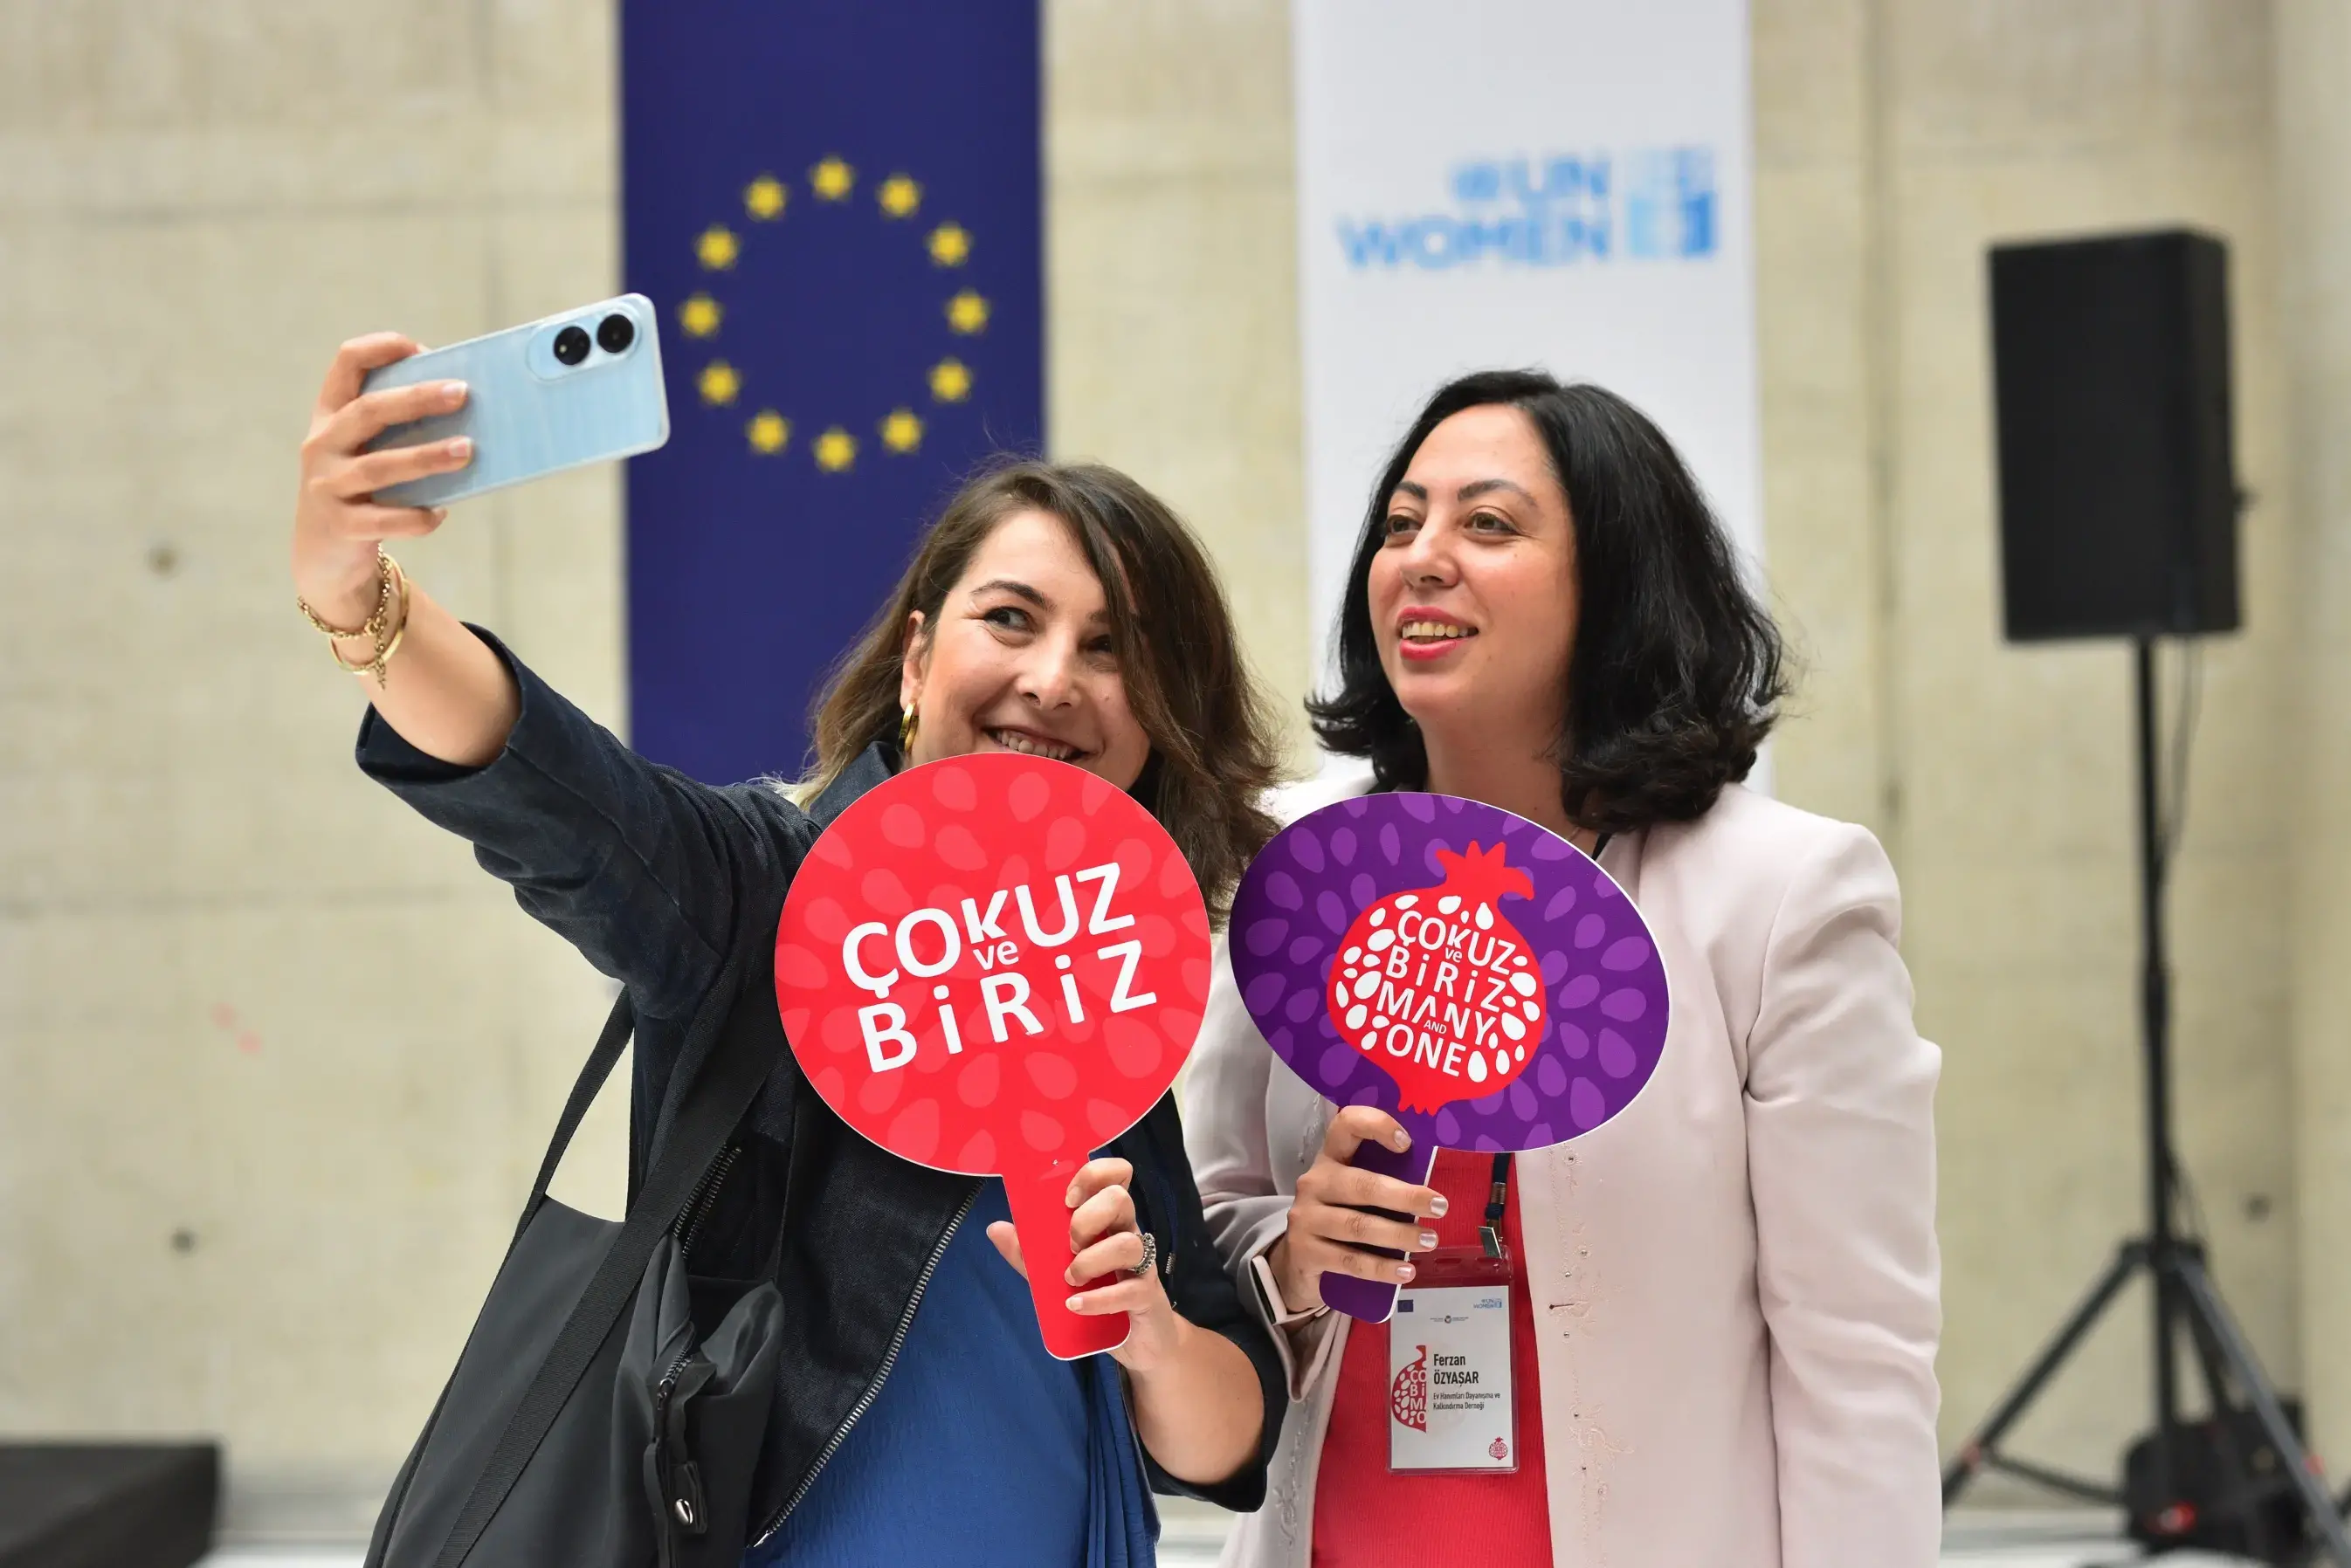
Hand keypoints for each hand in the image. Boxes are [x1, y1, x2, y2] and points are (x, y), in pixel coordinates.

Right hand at [292, 334, 470, 624]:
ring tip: (466, 451)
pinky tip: (440, 514)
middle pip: (367, 411)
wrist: (324, 556)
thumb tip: (470, 411)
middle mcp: (322, 445)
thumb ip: (404, 431)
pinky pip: (383, 519)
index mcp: (331, 416)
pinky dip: (416, 516)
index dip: (378, 349)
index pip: (345, 366)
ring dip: (426, 457)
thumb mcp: (372, 453)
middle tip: (462, 393)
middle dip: (416, 399)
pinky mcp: (340, 526)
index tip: (416, 347)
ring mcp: (327, 486)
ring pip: (378, 467)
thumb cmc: (365, 492)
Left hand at [986, 1157, 1189, 1375]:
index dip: (1093, 1175)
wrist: (1138, 1338)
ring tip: (1070, 1280)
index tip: (1068, 1199)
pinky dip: (1097, 1299)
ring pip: (1127, 1243)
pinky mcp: (1147, 1295)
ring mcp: (1142, 1262)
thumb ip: (1029, 1252)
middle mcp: (1128, 1232)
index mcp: (1108, 1218)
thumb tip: (994, 1228)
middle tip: (1069, 1246)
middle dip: (1086, 1218)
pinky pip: (1129, 1290)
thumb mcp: (1056, 1272)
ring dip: (1090, 1260)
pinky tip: (1075, 1305)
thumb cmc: (1099, 1293)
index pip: (1115, 1175)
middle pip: (1120, 1199)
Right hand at [1268, 1106, 1444, 1313]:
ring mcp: (1305, 1218)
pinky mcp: (1304, 1252)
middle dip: (1404, 1196)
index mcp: (1330, 1160)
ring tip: (1429, 1241)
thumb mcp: (1352, 1196)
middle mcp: (1313, 1183)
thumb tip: (1433, 1193)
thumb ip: (1381, 1186)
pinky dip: (1381, 1268)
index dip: (1375, 1126)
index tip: (1407, 1143)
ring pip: (1357, 1225)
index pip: (1346, 1126)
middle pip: (1361, 1185)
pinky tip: (1406, 1271)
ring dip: (1398, 1235)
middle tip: (1439, 1206)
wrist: (1298, 1263)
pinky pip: (1349, 1261)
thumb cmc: (1339, 1220)